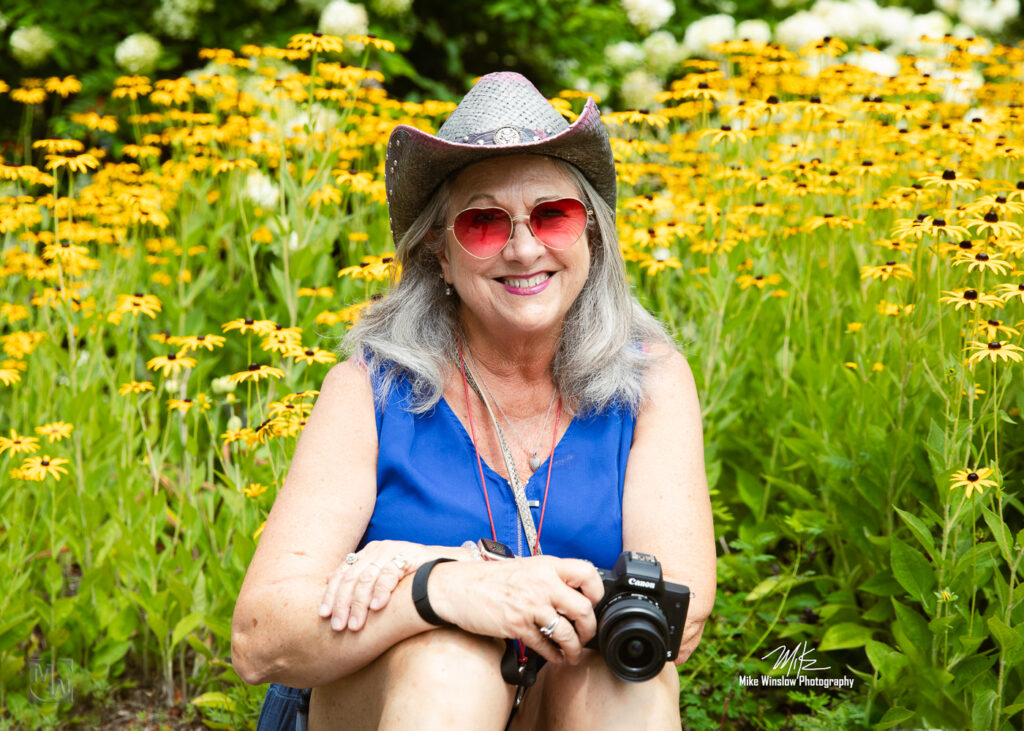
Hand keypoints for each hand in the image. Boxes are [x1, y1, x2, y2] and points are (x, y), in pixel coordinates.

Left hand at [319, 540, 435, 630]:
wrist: (445, 569)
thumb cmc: (411, 577)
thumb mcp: (381, 575)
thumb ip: (359, 578)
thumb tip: (328, 581)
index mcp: (367, 553)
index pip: (342, 573)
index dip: (330, 595)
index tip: (323, 616)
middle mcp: (377, 549)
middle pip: (351, 578)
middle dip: (342, 604)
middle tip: (338, 627)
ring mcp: (392, 551)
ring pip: (367, 579)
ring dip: (359, 604)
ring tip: (354, 625)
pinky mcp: (409, 556)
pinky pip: (390, 574)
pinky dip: (381, 592)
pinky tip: (376, 608)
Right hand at [427, 556, 604, 665]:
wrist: (456, 588)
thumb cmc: (486, 578)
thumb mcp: (523, 567)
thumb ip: (547, 577)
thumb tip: (569, 593)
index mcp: (546, 565)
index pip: (586, 573)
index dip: (596, 591)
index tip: (594, 603)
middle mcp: (542, 584)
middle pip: (583, 609)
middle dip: (589, 628)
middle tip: (586, 635)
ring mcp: (530, 606)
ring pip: (567, 633)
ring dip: (574, 649)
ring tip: (572, 654)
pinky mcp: (517, 626)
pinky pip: (544, 646)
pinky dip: (553, 655)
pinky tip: (554, 656)